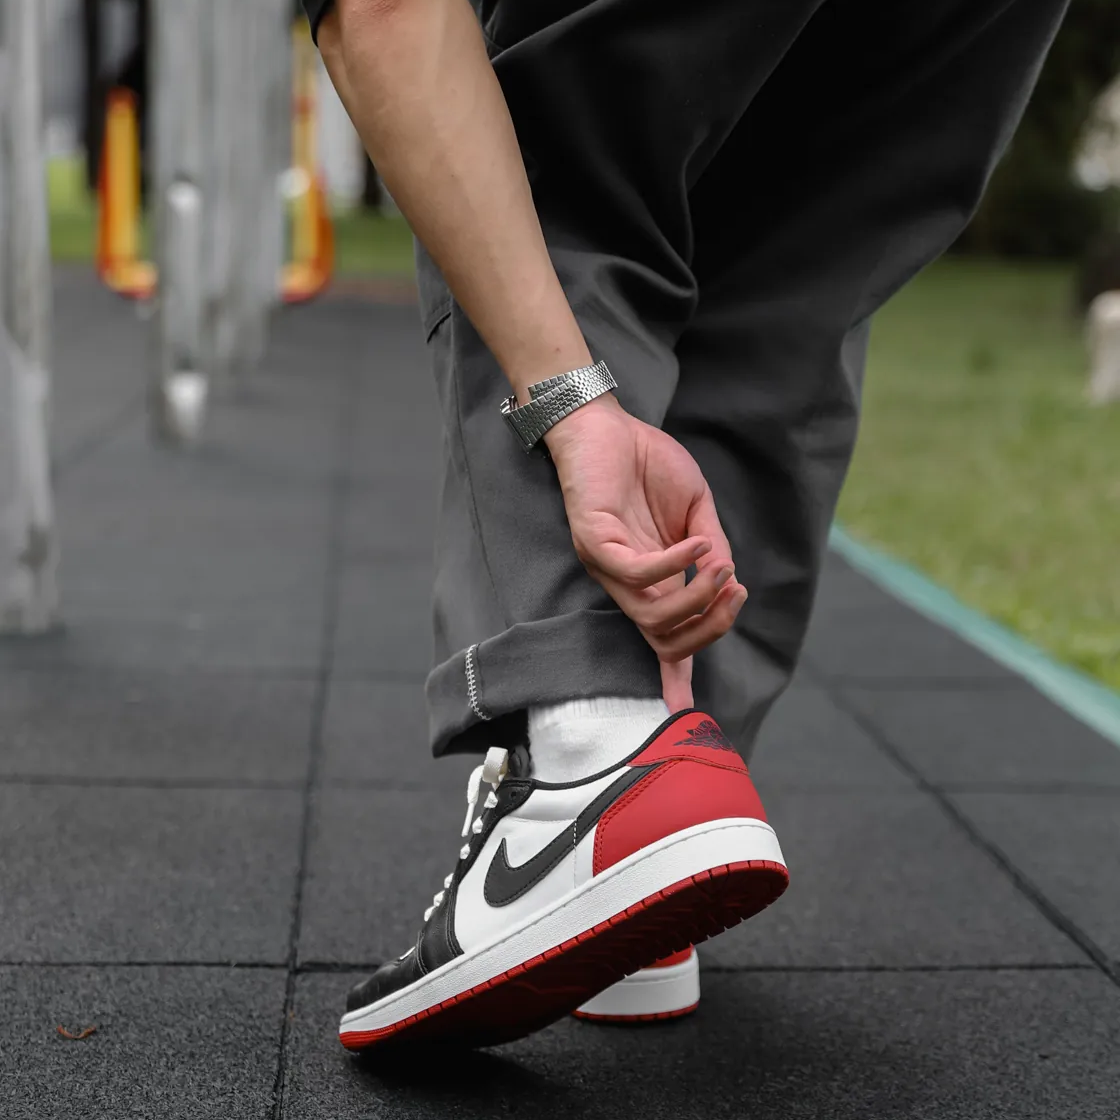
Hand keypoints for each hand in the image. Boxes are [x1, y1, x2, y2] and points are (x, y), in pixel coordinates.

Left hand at [543, 394, 747, 710]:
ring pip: (652, 616)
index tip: (686, 715)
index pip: (662, 639)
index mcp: (648, 581)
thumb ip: (712, 549)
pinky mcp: (593, 542)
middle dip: (710, 628)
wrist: (608, 424)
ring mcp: (606, 566)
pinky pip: (637, 574)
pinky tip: (699, 544)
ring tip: (723, 570)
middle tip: (736, 594)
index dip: (676, 678)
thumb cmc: (648, 465)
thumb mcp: (696, 511)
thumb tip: (728, 584)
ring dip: (697, 599)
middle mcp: (624, 583)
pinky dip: (674, 567)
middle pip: (663, 639)